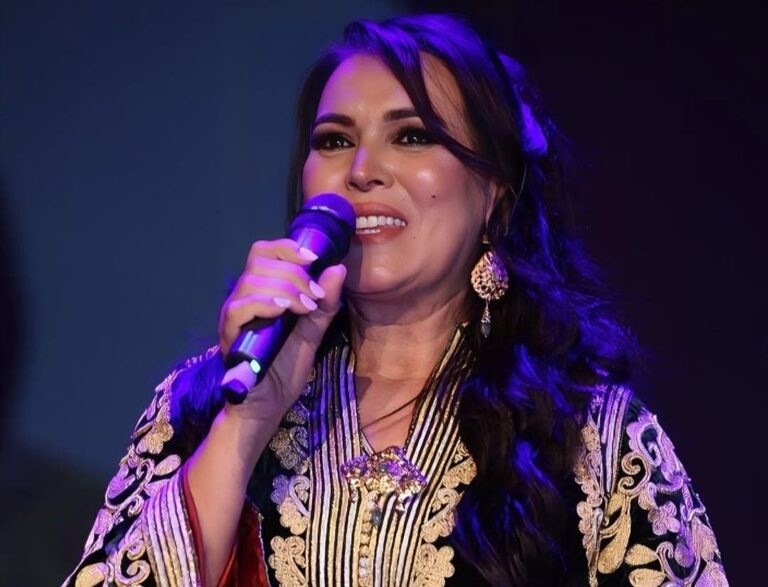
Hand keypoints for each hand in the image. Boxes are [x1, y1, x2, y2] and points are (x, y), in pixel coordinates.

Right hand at [218, 238, 346, 417]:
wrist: (267, 407)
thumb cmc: (284, 370)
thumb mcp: (313, 332)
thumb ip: (324, 304)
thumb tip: (338, 269)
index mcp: (261, 292)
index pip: (264, 252)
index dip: (288, 248)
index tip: (314, 258)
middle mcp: (243, 299)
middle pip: (259, 261)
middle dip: (294, 273)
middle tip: (314, 296)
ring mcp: (234, 317)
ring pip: (251, 281)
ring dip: (285, 288)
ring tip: (305, 308)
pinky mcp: (229, 336)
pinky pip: (239, 309)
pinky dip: (264, 304)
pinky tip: (284, 311)